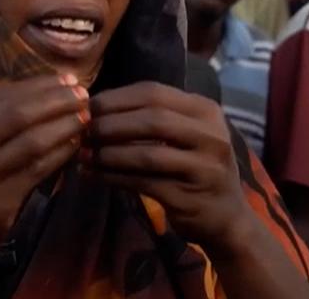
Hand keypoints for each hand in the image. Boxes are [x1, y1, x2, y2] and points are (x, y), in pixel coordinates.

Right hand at [0, 74, 89, 257]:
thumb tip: (38, 90)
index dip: (34, 85)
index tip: (63, 79)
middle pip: (14, 115)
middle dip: (54, 100)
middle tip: (81, 93)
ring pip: (30, 142)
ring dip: (63, 125)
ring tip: (84, 115)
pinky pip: (37, 171)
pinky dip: (60, 153)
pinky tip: (74, 144)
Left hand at [87, 81, 253, 248]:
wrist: (226, 217)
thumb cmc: (196, 167)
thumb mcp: (186, 133)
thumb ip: (153, 116)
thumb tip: (96, 107)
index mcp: (206, 110)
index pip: (154, 92)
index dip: (116, 98)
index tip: (88, 107)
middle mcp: (210, 136)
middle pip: (152, 119)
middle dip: (110, 124)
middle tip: (83, 132)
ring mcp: (203, 168)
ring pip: (147, 154)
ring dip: (108, 154)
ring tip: (83, 155)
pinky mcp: (189, 197)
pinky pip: (143, 183)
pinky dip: (113, 178)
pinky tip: (94, 175)